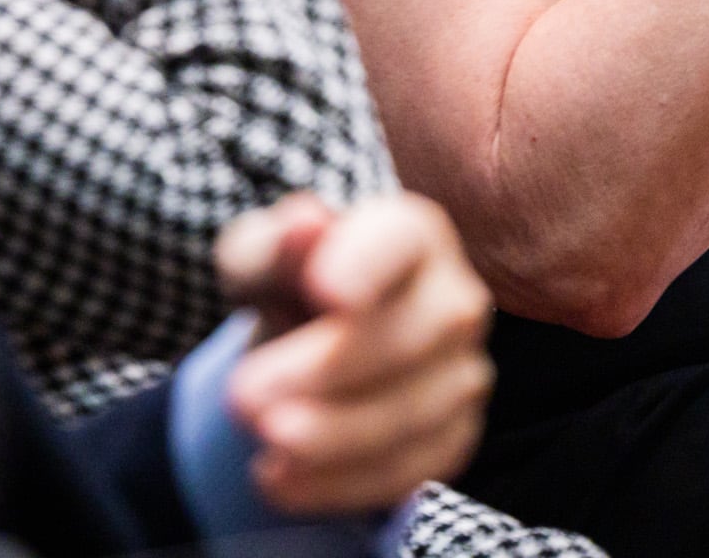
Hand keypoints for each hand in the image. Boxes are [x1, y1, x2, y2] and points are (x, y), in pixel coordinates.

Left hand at [218, 192, 495, 516]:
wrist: (307, 346)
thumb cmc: (286, 286)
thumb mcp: (260, 258)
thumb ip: (274, 245)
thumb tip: (304, 224)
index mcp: (412, 232)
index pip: (401, 240)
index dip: (369, 265)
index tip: (325, 292)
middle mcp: (454, 298)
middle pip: (413, 333)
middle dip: (330, 370)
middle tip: (245, 396)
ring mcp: (463, 372)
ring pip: (413, 413)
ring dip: (334, 435)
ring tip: (263, 441)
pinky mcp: (453, 438)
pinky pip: (408, 470)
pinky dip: (341, 483)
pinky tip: (280, 480)